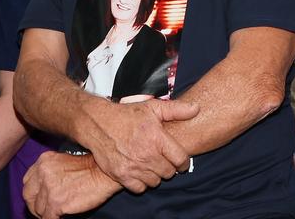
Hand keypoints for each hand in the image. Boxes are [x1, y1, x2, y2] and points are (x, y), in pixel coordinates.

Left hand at [23, 152, 119, 218]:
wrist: (104, 173)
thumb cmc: (90, 168)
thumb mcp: (62, 161)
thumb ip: (49, 171)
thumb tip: (42, 189)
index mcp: (43, 161)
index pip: (27, 181)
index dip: (33, 193)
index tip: (40, 199)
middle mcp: (43, 173)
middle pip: (28, 195)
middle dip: (34, 205)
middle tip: (44, 211)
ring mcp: (49, 188)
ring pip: (38, 209)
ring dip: (45, 214)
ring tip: (56, 214)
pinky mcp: (57, 202)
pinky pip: (47, 218)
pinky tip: (60, 217)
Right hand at [83, 98, 197, 192]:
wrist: (98, 123)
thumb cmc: (126, 115)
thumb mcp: (152, 107)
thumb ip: (176, 110)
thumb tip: (196, 108)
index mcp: (156, 138)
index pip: (181, 160)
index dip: (184, 163)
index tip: (181, 162)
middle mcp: (146, 154)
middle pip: (169, 173)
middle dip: (169, 167)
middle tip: (163, 161)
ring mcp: (133, 166)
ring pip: (155, 182)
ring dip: (156, 175)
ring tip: (151, 165)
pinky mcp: (121, 175)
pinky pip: (140, 188)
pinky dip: (141, 183)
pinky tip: (140, 172)